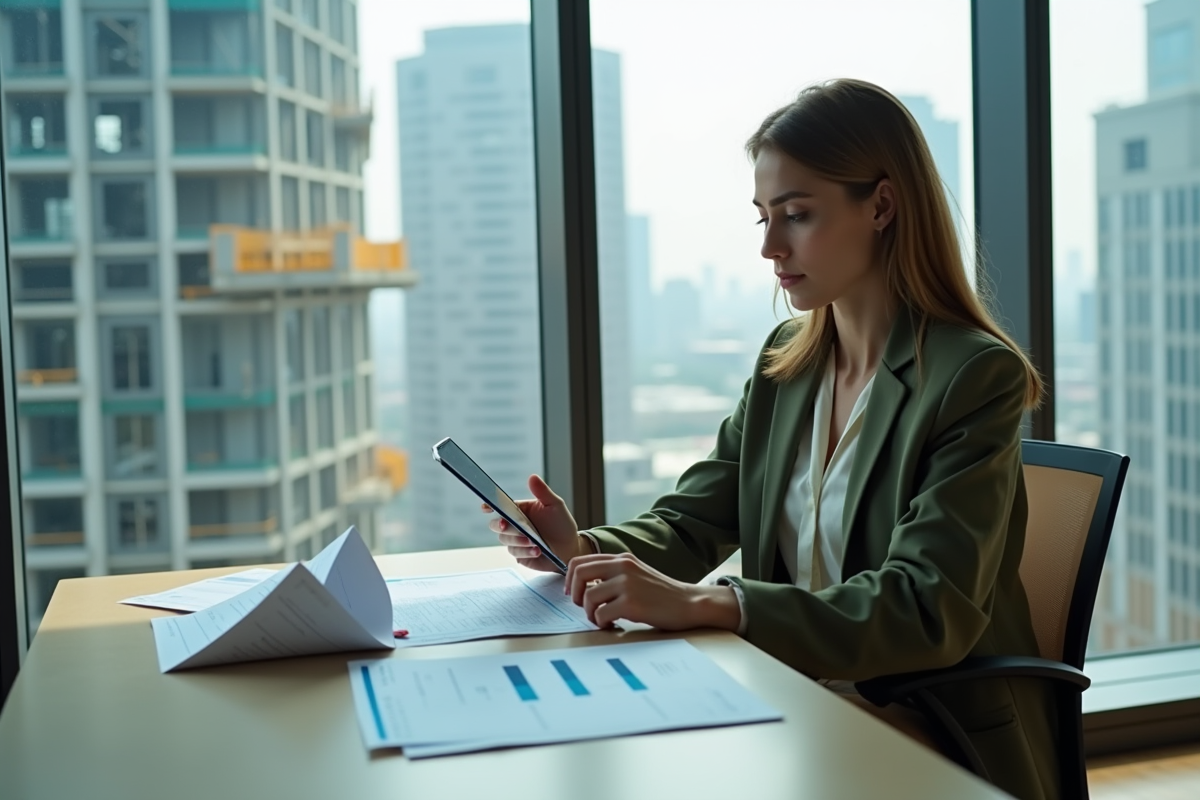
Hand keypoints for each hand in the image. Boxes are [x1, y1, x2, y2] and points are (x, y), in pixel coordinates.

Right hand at [484, 474, 590, 572]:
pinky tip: (537, 550)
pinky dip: (526, 551)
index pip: (500, 506)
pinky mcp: (520, 554)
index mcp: (520, 510)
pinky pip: (516, 553)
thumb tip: (532, 477)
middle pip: (496, 525)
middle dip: (500, 525)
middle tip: (505, 525)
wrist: (570, 547)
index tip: (486, 507)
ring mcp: (516, 541)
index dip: (489, 506)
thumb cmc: (561, 525)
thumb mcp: (555, 505)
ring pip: (506, 540)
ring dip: (518, 540)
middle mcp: (515, 525)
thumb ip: (543, 492)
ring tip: (534, 541)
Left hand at [564, 553, 741, 631]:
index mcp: (622, 558)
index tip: (574, 593)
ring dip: (590, 613)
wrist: (689, 602)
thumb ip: (614, 574)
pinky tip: (613, 624)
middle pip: (579, 574)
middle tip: (584, 607)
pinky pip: (601, 614)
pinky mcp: (631, 603)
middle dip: (576, 594)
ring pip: (588, 597)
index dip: (570, 579)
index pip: (581, 561)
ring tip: (603, 619)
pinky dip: (602, 623)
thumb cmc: (662, 594)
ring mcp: (627, 584)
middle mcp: (622, 566)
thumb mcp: (636, 574)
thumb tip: (586, 586)